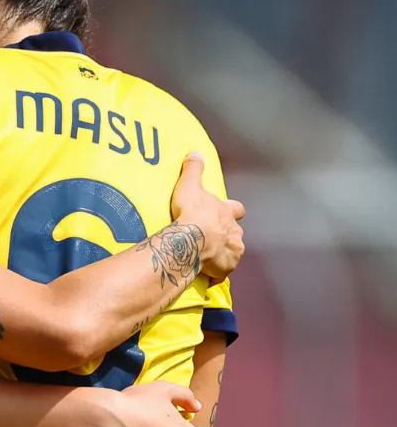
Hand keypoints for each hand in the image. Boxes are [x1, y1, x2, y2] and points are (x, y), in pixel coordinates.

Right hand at [167, 152, 244, 282]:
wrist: (193, 239)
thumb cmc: (192, 212)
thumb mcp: (190, 186)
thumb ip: (193, 169)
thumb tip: (196, 151)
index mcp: (228, 213)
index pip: (237, 210)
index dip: (232, 211)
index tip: (228, 213)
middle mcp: (235, 232)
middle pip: (236, 234)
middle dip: (228, 236)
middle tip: (213, 239)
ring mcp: (232, 251)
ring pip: (232, 253)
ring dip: (223, 254)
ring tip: (208, 258)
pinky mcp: (225, 268)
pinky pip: (222, 272)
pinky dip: (217, 273)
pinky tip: (206, 275)